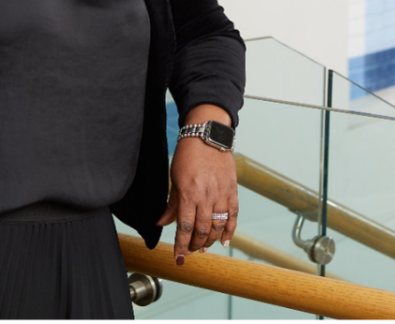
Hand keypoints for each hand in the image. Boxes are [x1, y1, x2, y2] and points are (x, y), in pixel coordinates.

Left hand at [155, 115, 237, 264]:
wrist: (207, 137)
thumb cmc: (187, 156)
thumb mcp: (174, 179)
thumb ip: (171, 204)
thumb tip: (161, 223)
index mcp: (189, 193)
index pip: (185, 227)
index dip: (181, 245)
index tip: (178, 258)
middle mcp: (207, 196)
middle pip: (202, 230)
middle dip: (194, 245)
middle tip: (188, 251)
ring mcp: (221, 194)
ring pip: (218, 226)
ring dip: (210, 240)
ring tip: (202, 247)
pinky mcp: (232, 191)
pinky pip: (233, 216)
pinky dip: (229, 231)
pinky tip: (224, 241)